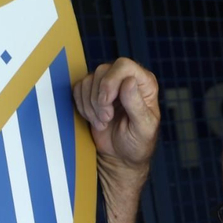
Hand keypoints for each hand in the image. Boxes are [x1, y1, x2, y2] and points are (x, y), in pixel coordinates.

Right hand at [73, 58, 159, 172]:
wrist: (121, 157)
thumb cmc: (137, 144)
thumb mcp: (143, 128)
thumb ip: (137, 105)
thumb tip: (128, 81)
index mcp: (144, 83)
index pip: (123, 65)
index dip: (110, 83)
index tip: (107, 105)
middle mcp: (126, 78)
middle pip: (102, 71)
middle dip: (99, 98)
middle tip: (106, 119)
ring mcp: (108, 85)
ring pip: (88, 80)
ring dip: (91, 105)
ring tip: (103, 122)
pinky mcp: (92, 93)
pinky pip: (78, 89)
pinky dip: (82, 106)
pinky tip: (94, 119)